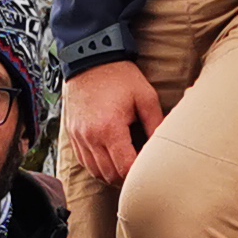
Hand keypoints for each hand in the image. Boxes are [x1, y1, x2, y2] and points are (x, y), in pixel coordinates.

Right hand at [65, 60, 164, 186]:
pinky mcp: (72, 134)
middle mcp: (91, 137)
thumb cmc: (119, 76)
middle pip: (110, 175)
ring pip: (96, 172)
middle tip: (141, 169)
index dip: (139, 174)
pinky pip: (84, 162)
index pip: (125, 168)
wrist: (89, 59)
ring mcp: (78, 137)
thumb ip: (156, 124)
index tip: (149, 168)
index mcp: (110, 129)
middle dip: (127, 177)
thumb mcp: (145, 96)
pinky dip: (98, 165)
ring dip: (112, 174)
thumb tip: (165, 147)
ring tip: (126, 164)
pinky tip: (110, 157)